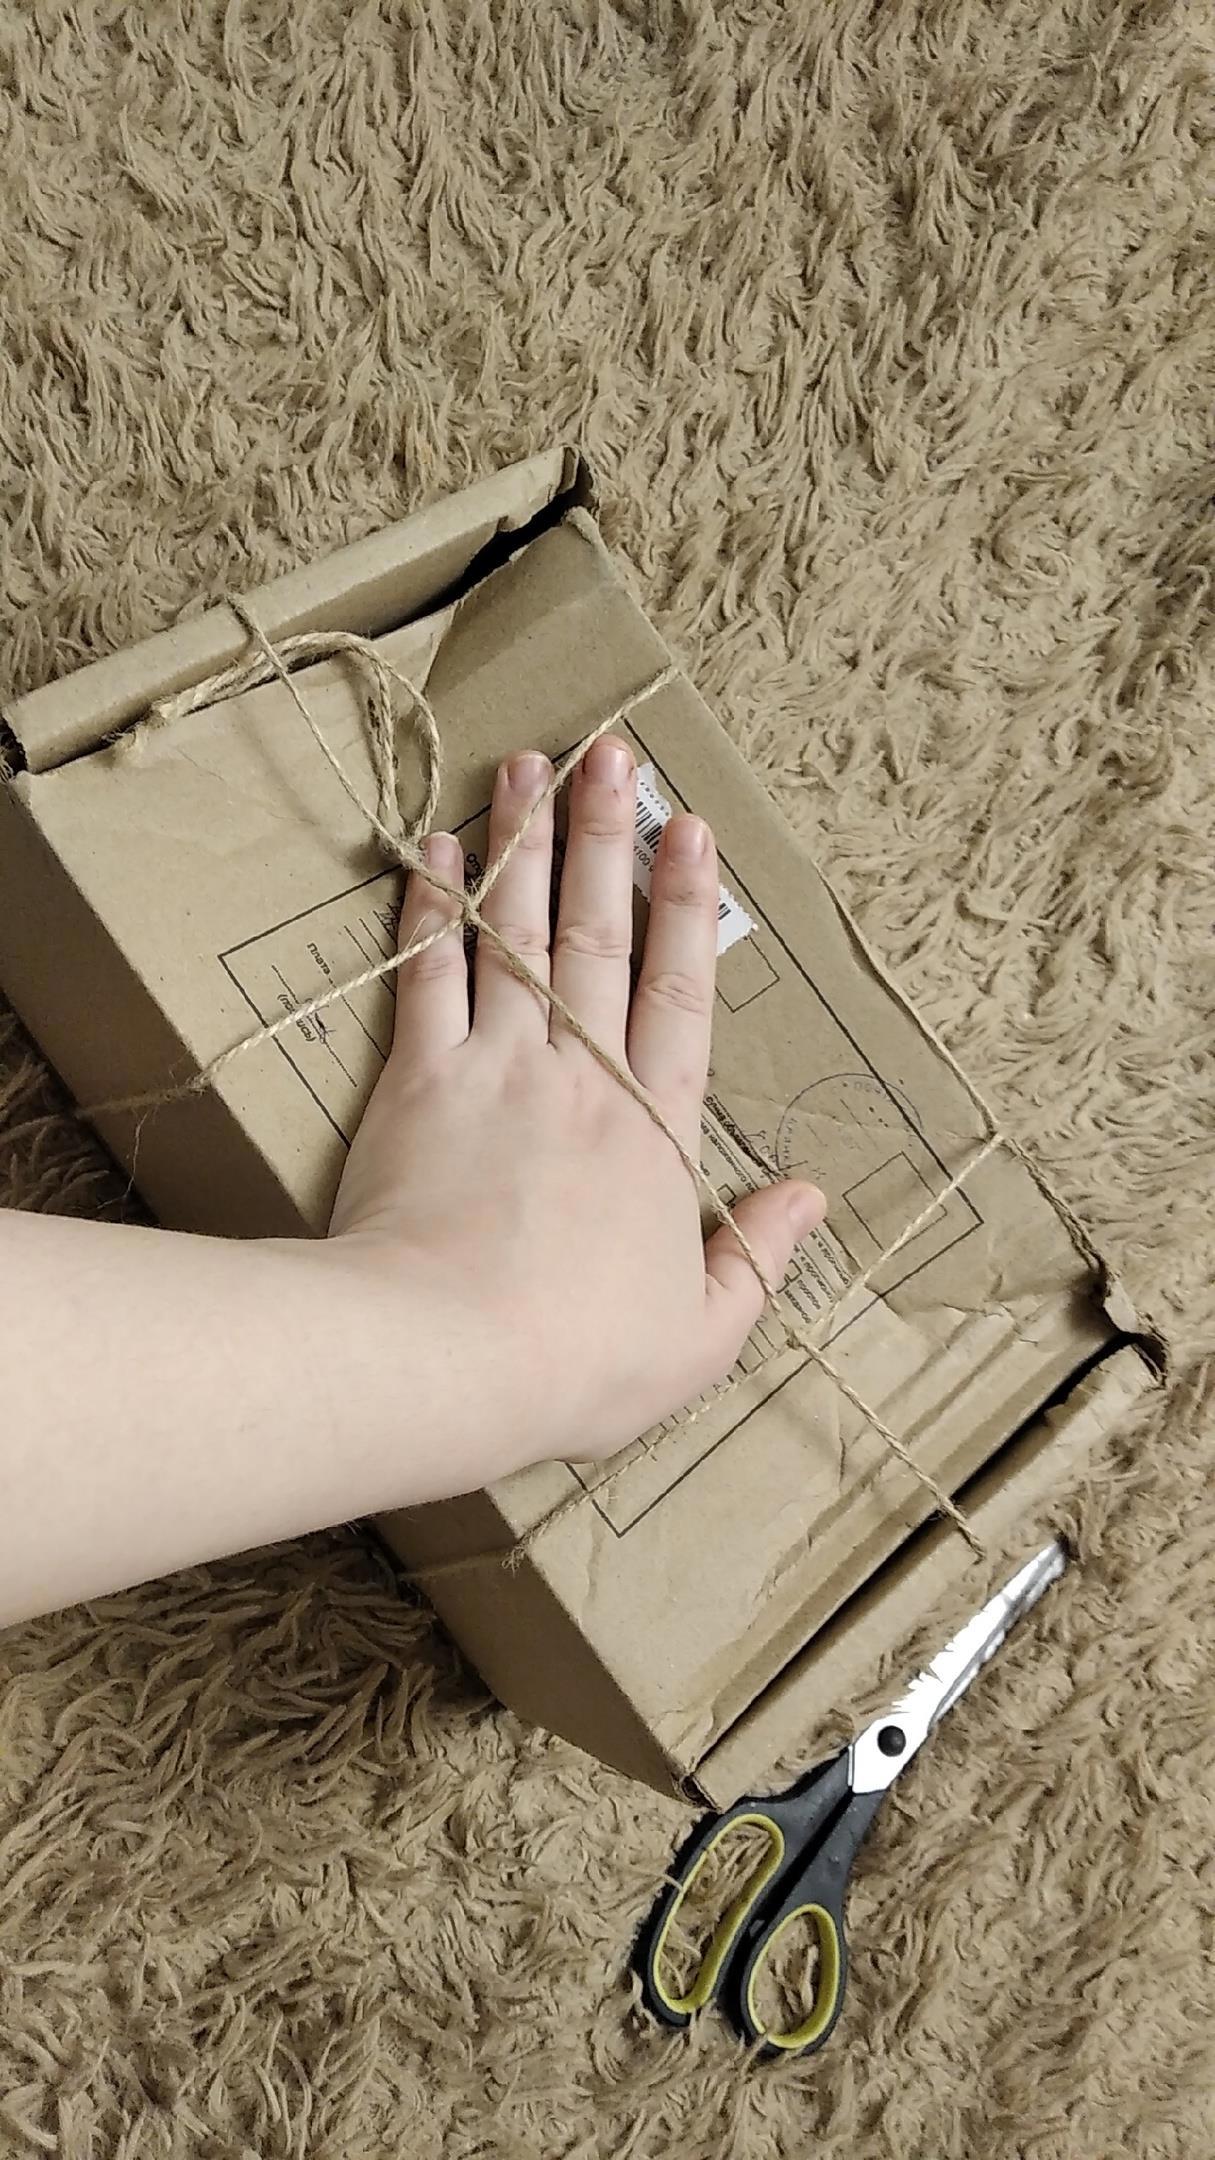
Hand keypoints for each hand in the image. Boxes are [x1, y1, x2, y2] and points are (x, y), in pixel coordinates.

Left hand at [328, 736, 825, 1479]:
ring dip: (525, 843)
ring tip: (530, 763)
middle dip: (606, 837)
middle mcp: (579, 1074)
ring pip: (514, 934)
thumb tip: (812, 1195)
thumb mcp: (701, 1334)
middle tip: (611, 753)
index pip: (681, 992)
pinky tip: (442, 851)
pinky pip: (427, 976)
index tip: (691, 828)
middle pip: (597, 935)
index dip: (688, 905)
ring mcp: (494, 1068)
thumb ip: (759, 1259)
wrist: (446, 1357)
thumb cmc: (578, 1360)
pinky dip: (435, 910)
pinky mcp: (415, 1083)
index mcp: (654, 1127)